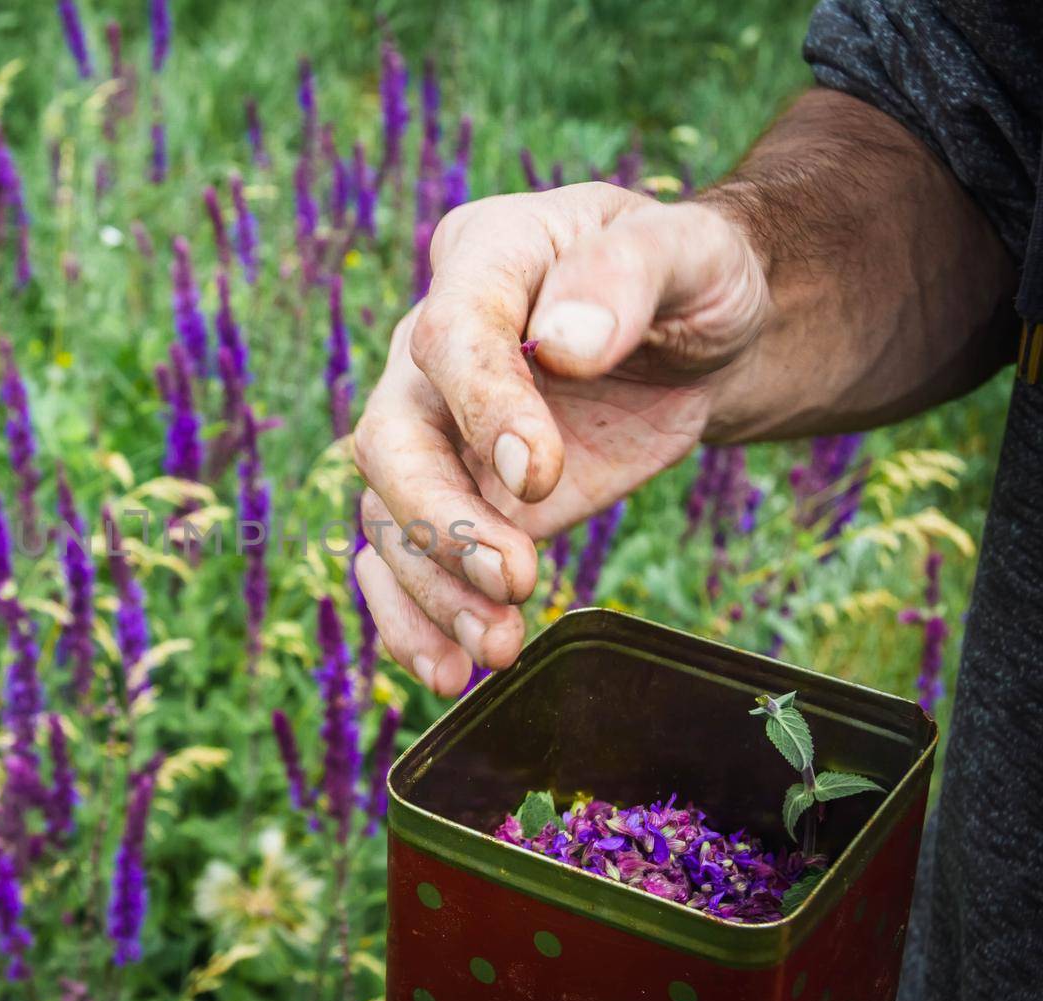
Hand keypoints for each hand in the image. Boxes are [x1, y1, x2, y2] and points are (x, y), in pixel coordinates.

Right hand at [353, 181, 770, 695]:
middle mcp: (433, 346)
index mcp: (485, 256)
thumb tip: (562, 344)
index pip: (452, 333)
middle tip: (514, 579)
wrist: (695, 341)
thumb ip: (630, 274)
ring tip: (496, 648)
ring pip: (386, 512)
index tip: (539, 477)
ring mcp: (434, 427)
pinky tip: (449, 667)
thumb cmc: (692, 278)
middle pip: (390, 436)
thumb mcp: (692, 251)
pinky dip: (412, 618)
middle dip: (440, 518)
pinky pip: (401, 560)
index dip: (483, 407)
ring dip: (432, 588)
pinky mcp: (456, 497)